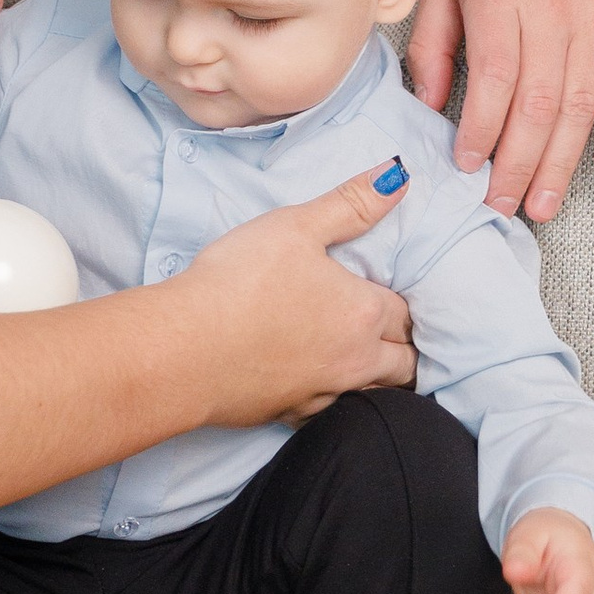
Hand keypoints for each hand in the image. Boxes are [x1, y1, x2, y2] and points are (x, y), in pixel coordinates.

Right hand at [168, 164, 417, 423]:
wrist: (185, 350)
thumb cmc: (240, 282)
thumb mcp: (295, 226)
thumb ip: (351, 204)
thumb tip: (399, 177)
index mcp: (364, 312)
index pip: (407, 312)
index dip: (405, 302)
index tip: (396, 296)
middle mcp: (356, 360)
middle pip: (406, 363)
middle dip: (406, 346)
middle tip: (395, 332)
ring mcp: (325, 394)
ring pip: (377, 394)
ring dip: (381, 379)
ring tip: (367, 359)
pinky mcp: (292, 416)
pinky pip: (333, 412)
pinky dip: (336, 399)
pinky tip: (319, 384)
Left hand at [405, 0, 593, 225]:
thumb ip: (433, 39)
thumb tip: (424, 103)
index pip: (494, 74)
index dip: (482, 128)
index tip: (469, 166)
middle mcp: (550, 7)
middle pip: (537, 100)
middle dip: (518, 162)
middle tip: (503, 206)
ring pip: (579, 103)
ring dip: (561, 161)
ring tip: (542, 204)